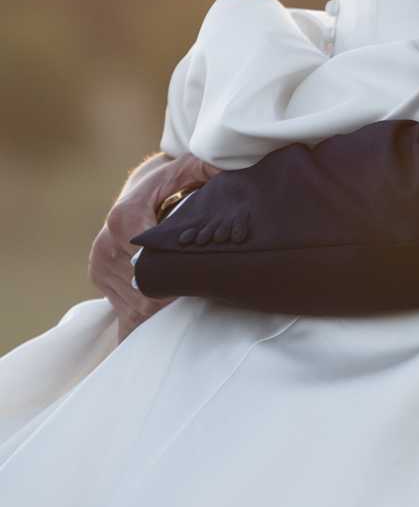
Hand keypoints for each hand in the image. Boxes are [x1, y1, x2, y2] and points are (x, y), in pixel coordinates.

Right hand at [88, 151, 221, 343]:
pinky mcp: (101, 282)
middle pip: (143, 291)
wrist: (144, 184)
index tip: (202, 284)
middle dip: (172, 299)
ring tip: (189, 314)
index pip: (150, 263)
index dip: (179, 278)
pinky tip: (159, 339)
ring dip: (161, 313)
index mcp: (124, 218)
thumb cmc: (172, 179)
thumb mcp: (189, 168)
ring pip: (134, 307)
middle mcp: (106, 245)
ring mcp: (101, 267)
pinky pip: (120, 316)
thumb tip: (229, 168)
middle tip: (201, 302)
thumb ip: (207, 167)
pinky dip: (141, 326)